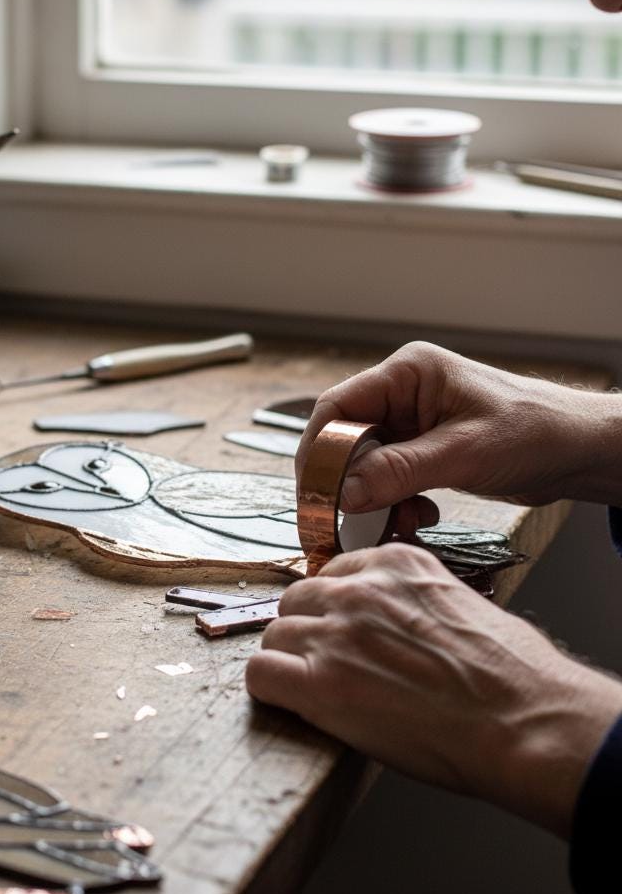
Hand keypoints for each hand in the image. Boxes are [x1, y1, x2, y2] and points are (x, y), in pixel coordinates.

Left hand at [246, 543, 621, 836]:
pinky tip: (292, 703)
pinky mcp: (319, 683)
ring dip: (289, 662)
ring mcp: (335, 633)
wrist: (525, 721)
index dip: (332, 610)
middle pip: (296, 601)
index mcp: (393, 563)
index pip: (331, 575)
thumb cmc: (513, 674)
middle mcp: (357, 590)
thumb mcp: (461, 603)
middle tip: (327, 666)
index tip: (342, 634)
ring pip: (274, 636)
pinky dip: (269, 690)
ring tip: (316, 691)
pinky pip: (260, 674)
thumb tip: (397, 622)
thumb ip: (413, 600)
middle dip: (306, 632)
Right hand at [296, 341, 621, 513]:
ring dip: (373, 497)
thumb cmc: (535, 433)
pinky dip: (393, 501)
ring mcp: (410, 421)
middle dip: (346, 481)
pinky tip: (418, 514)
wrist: (580, 451)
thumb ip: (399, 471)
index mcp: (407, 373)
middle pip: (345, 437)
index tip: (313, 490)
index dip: (318, 448)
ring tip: (397, 521)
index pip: (337, 406)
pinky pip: (386, 476)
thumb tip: (343, 493)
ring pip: (363, 462)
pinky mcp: (421, 447)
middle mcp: (401, 393)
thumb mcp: (463, 453)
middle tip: (346, 517)